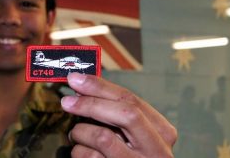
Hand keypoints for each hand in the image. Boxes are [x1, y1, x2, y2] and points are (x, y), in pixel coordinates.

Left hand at [61, 73, 176, 157]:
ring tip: (76, 134)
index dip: (101, 87)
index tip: (77, 79)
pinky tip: (82, 151)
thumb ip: (114, 111)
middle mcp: (156, 149)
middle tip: (67, 101)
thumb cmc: (133, 155)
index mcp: (161, 131)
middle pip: (124, 113)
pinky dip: (79, 151)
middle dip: (91, 103)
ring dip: (80, 132)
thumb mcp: (133, 132)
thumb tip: (84, 88)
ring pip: (103, 137)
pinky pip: (90, 157)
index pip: (131, 100)